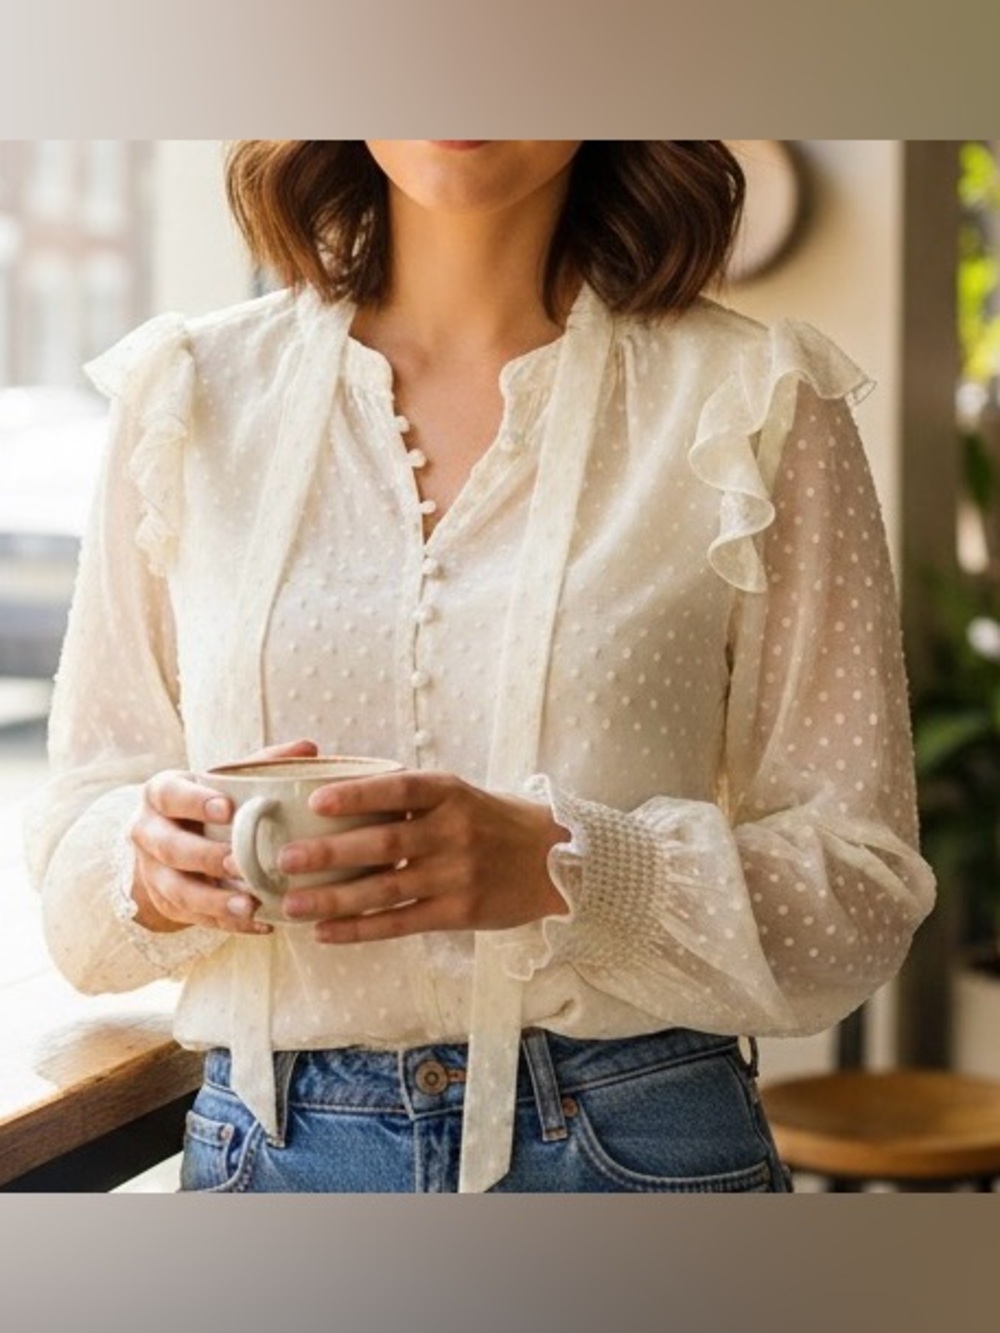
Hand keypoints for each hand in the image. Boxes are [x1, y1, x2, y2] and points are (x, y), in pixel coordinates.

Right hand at [129, 739, 319, 933]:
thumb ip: (261, 765)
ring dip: (215, 901)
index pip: (171, 795)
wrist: (166, 841)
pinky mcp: (169, 904)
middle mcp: (149, 833)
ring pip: (179, 891)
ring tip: (250, 905)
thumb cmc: (205, 803)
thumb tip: (309, 748)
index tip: (227, 807)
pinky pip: (196, 919)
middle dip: (205, 856)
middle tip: (239, 861)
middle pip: (171, 848)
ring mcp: (155, 873)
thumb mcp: (222, 780)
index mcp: (161, 795)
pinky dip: (228, 924)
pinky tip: (261, 924)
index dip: (195, 802)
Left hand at [274, 770, 570, 943]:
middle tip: (285, 860)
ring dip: (334, 898)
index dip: (356, 795)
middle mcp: (454, 831)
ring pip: (385, 889)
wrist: (555, 861)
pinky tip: (326, 931)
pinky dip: (360, 929)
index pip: (398, 791)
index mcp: (450, 793)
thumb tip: (339, 797)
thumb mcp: (460, 795)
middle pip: (383, 844)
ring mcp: (457, 874)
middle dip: (329, 854)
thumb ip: (411, 799)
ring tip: (293, 904)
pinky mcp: (460, 912)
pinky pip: (400, 923)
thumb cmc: (494, 822)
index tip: (315, 802)